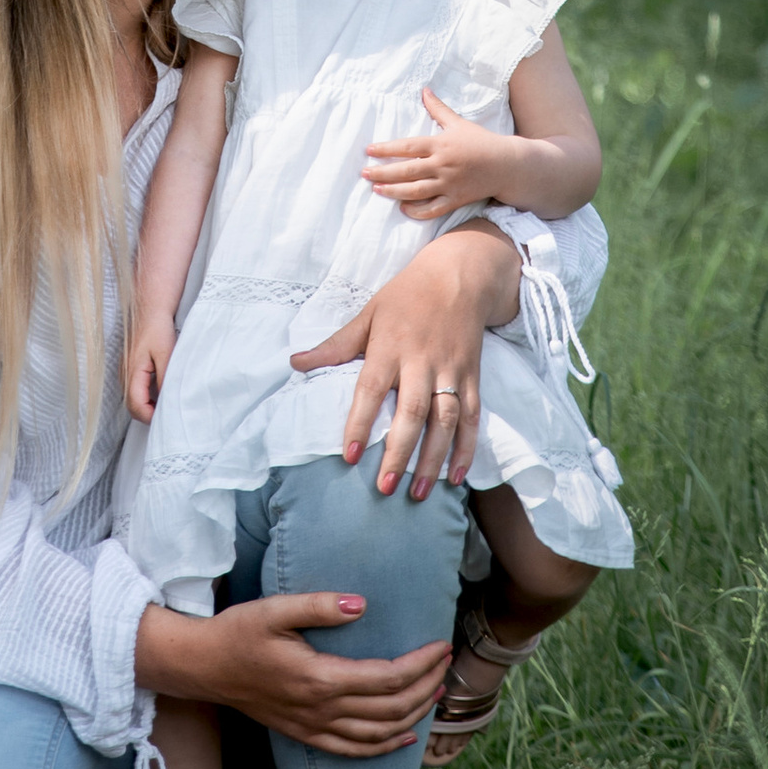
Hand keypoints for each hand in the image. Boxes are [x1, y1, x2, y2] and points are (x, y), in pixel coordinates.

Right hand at [123, 308, 174, 420]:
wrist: (150, 308)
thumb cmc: (158, 328)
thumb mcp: (166, 354)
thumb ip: (165, 379)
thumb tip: (167, 400)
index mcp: (132, 373)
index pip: (136, 405)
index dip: (150, 416)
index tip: (166, 417)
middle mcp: (125, 375)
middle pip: (132, 406)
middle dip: (148, 414)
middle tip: (167, 414)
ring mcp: (127, 372)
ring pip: (133, 399)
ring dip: (147, 406)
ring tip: (166, 404)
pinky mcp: (131, 368)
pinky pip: (136, 390)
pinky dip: (147, 397)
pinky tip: (160, 392)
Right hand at [137, 592, 449, 759]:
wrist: (204, 667)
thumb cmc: (238, 632)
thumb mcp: (275, 609)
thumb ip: (320, 606)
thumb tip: (362, 604)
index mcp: (319, 678)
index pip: (387, 678)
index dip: (420, 665)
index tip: (441, 645)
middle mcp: (321, 709)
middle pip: (391, 709)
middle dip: (426, 687)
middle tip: (446, 663)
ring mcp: (313, 727)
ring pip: (378, 734)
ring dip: (413, 716)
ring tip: (435, 694)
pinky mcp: (305, 734)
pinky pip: (353, 750)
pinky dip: (384, 747)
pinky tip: (404, 738)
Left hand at [288, 223, 520, 500]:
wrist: (459, 275)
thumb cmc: (406, 296)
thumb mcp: (368, 313)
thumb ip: (335, 345)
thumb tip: (295, 363)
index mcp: (390, 346)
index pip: (370, 390)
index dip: (359, 424)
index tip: (348, 456)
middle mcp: (421, 361)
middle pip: (411, 413)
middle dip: (398, 453)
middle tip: (384, 488)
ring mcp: (451, 371)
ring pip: (444, 421)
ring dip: (433, 460)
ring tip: (418, 493)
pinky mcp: (473, 376)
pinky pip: (471, 418)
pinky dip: (466, 449)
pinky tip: (456, 477)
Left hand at [362, 87, 508, 218]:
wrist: (507, 165)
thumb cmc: (481, 141)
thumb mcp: (458, 123)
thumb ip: (438, 109)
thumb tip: (424, 89)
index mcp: (441, 144)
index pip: (408, 146)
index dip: (387, 149)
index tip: (369, 150)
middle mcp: (442, 165)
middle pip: (407, 170)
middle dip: (383, 172)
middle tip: (364, 173)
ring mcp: (449, 184)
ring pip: (416, 191)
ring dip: (394, 191)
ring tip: (376, 189)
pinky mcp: (456, 200)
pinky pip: (433, 209)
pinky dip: (417, 211)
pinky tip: (402, 208)